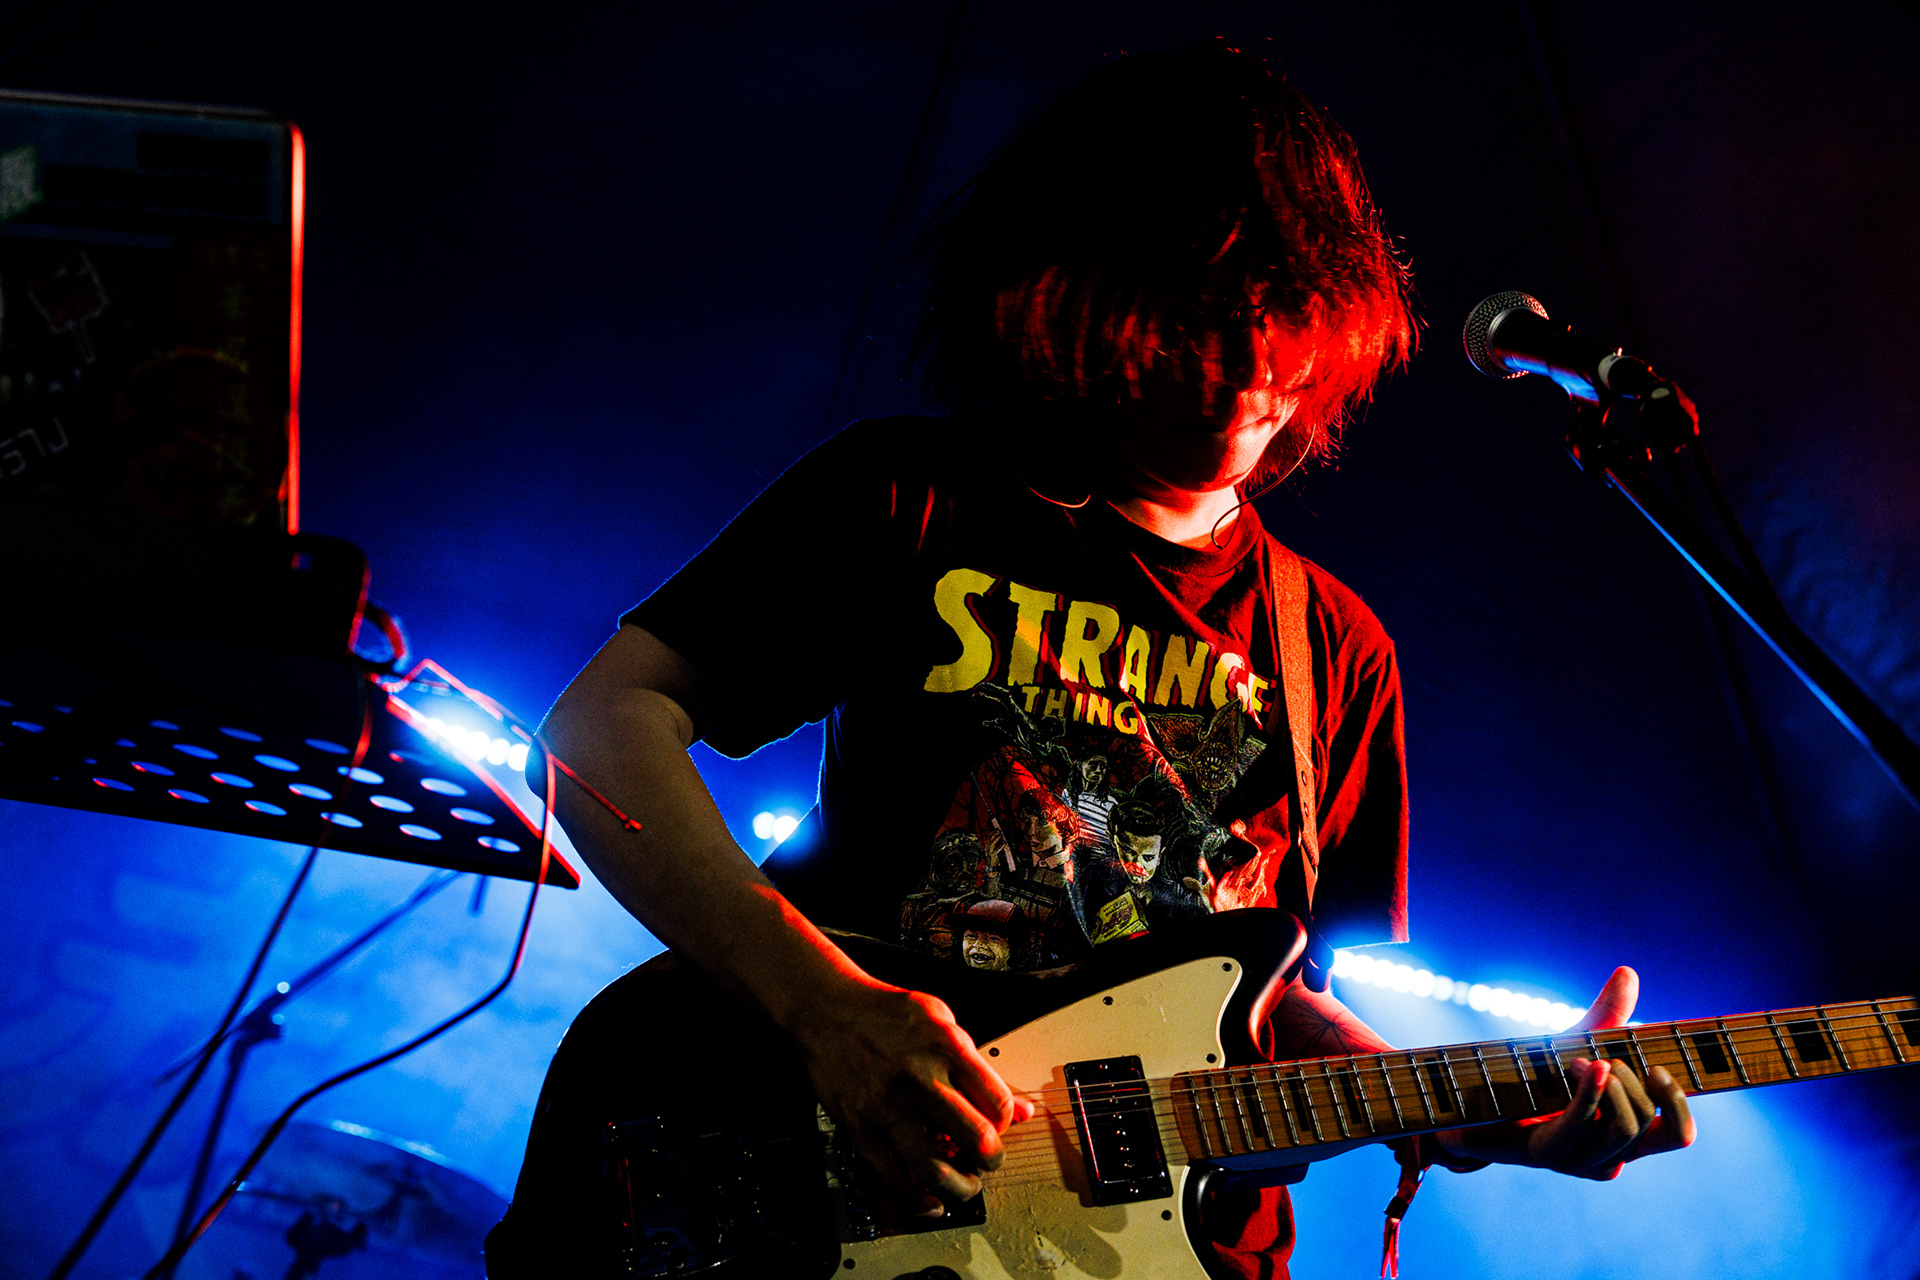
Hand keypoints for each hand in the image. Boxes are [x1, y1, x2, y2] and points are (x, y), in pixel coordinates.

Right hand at [788, 978, 1034, 1216]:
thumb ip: (980, 1066)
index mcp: (944, 1046)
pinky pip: (891, 1179)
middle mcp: (918, 1078)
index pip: (997, 1102)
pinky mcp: (859, 1128)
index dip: (1007, 1121)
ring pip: (936, 1168)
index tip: (998, 1124)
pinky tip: (931, 1203)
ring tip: (967, 1184)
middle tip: (989, 1159)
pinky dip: (916, 1201)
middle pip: (976, 1139)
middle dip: (992, 1159)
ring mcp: (886, 1107)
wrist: (825, 1009)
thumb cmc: (885, 1013)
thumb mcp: (941, 1020)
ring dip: (961, 1188)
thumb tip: (1022, 1109)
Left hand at [1434, 966, 1695, 1178]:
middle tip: (1605, 1056)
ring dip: (1613, 1085)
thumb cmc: (1530, 1073)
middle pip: (1650, 1123)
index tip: (1660, 1066)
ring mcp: (1578, 1161)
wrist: (1468, 1097)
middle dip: (1635, 1080)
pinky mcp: (1546, 1155)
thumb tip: (1628, 971)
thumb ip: (1606, 1014)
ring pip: (1625, 1130)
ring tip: (1585, 1059)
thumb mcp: (1576, 1042)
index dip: (1679, 1103)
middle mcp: (1608, 1155)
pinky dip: (1590, 1093)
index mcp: (1625, 1135)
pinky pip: (1581, 1126)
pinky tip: (1587, 1064)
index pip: (1679, 1135)